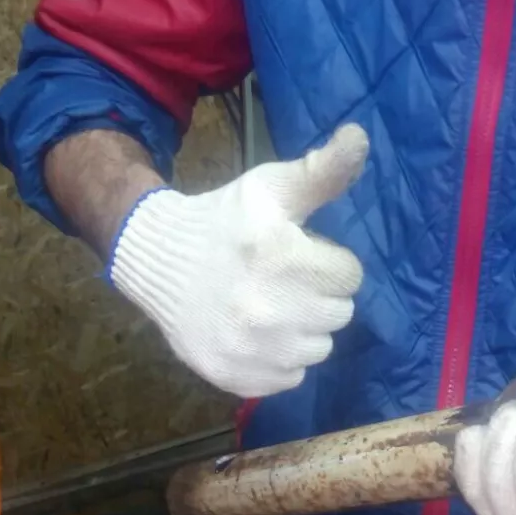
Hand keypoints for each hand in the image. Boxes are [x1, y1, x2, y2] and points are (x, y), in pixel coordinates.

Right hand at [109, 125, 368, 397]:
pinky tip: (255, 332)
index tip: (296, 253)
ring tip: (269, 304)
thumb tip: (360, 136)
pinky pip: (291, 377)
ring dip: (303, 328)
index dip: (326, 260)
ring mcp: (254, 350)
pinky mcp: (238, 378)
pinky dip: (279, 359)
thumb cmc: (223, 219)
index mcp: (283, 257)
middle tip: (281, 278)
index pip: (351, 275)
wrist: (156, 259)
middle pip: (340, 313)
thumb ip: (322, 169)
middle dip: (318, 293)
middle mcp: (271, 309)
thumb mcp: (270, 187)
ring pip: (320, 348)